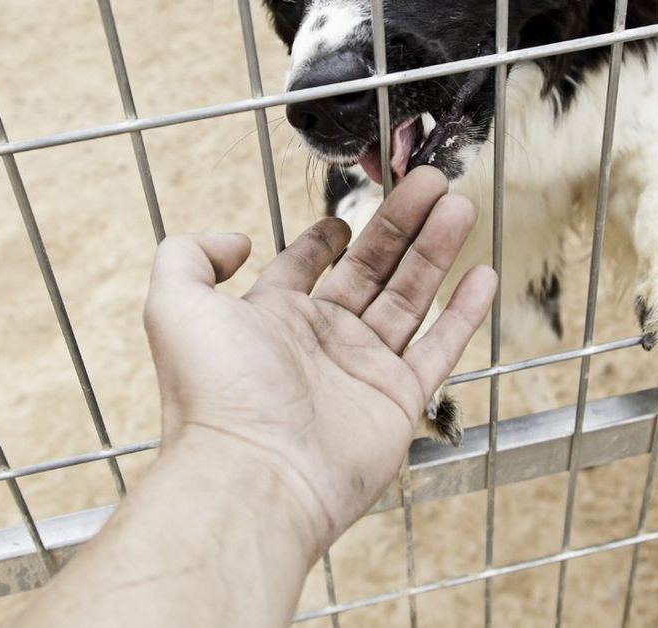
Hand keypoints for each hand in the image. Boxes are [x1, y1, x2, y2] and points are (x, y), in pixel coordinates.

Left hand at [144, 166, 496, 555]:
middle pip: (370, 270)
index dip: (326, 238)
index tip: (346, 215)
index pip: (305, 267)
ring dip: (435, 251)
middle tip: (432, 182)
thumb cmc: (213, 395)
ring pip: (409, 298)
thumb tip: (236, 240)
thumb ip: (189, 255)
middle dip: (401, 225)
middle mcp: (318, 343)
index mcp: (270, 319)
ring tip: (460, 206)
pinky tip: (482, 276)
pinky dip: (464, 314)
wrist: (255, 475)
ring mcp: (361, 372)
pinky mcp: (397, 402)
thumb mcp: (174, 305)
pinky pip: (439, 350)